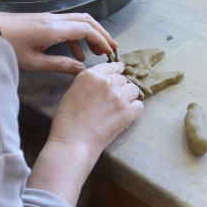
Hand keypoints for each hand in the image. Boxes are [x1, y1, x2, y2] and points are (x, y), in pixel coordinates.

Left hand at [0, 11, 116, 73]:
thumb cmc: (7, 47)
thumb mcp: (33, 62)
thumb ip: (59, 65)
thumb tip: (82, 70)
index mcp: (54, 29)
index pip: (86, 29)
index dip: (101, 40)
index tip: (110, 53)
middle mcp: (54, 19)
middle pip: (86, 20)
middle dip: (101, 33)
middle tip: (112, 49)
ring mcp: (48, 18)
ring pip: (77, 21)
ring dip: (90, 34)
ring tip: (98, 52)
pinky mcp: (42, 21)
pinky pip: (67, 25)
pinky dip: (77, 36)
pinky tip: (76, 54)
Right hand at [26, 62, 143, 206]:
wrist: (73, 140)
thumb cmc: (67, 119)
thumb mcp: (72, 91)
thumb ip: (87, 83)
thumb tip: (99, 84)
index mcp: (90, 75)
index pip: (110, 67)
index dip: (117, 69)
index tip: (120, 70)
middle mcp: (107, 82)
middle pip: (122, 79)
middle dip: (120, 87)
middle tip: (114, 99)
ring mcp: (119, 96)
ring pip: (134, 90)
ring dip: (129, 96)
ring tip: (120, 107)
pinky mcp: (128, 112)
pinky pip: (139, 105)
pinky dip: (134, 110)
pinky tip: (126, 115)